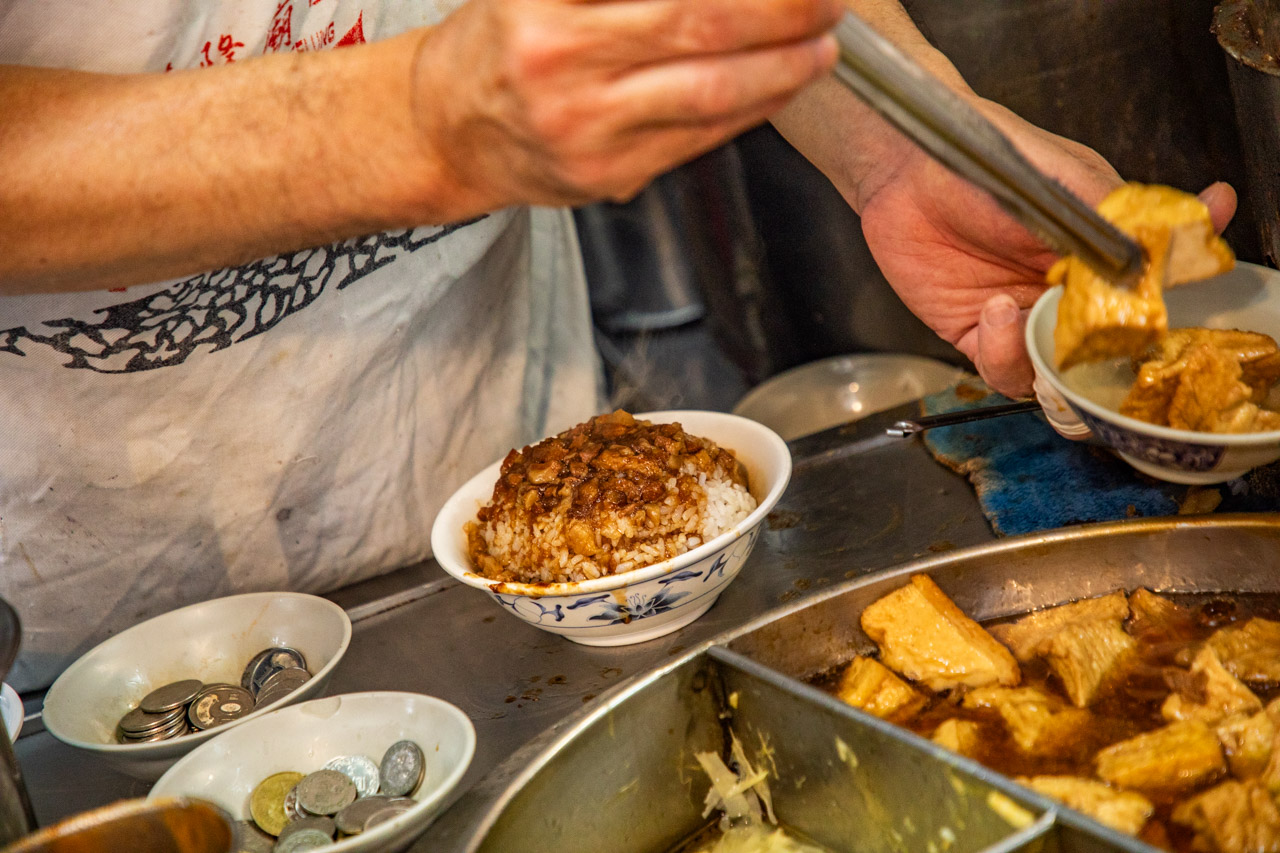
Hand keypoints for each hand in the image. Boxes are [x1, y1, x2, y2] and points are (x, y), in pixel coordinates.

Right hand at [411, 0, 842, 214]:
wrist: (447, 134)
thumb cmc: (499, 45)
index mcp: (545, 10)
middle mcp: (561, 67)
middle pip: (698, 30)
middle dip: (780, 15)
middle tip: (825, 0)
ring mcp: (586, 131)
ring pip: (709, 96)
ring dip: (781, 72)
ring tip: (821, 48)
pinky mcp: (607, 177)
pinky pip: (697, 140)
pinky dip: (749, 111)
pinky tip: (777, 89)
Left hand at [856, 99, 1237, 397]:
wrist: (908, 167)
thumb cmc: (985, 158)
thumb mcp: (1064, 177)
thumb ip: (1117, 211)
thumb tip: (1188, 225)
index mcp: (1100, 250)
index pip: (1151, 284)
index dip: (1175, 292)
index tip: (1194, 281)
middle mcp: (1067, 290)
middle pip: (1111, 345)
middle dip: (1113, 349)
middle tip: (1103, 330)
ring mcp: (1025, 316)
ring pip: (1060, 371)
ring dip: (1055, 357)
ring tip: (1027, 308)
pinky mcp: (979, 334)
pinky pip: (1005, 370)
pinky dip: (1007, 353)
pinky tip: (996, 309)